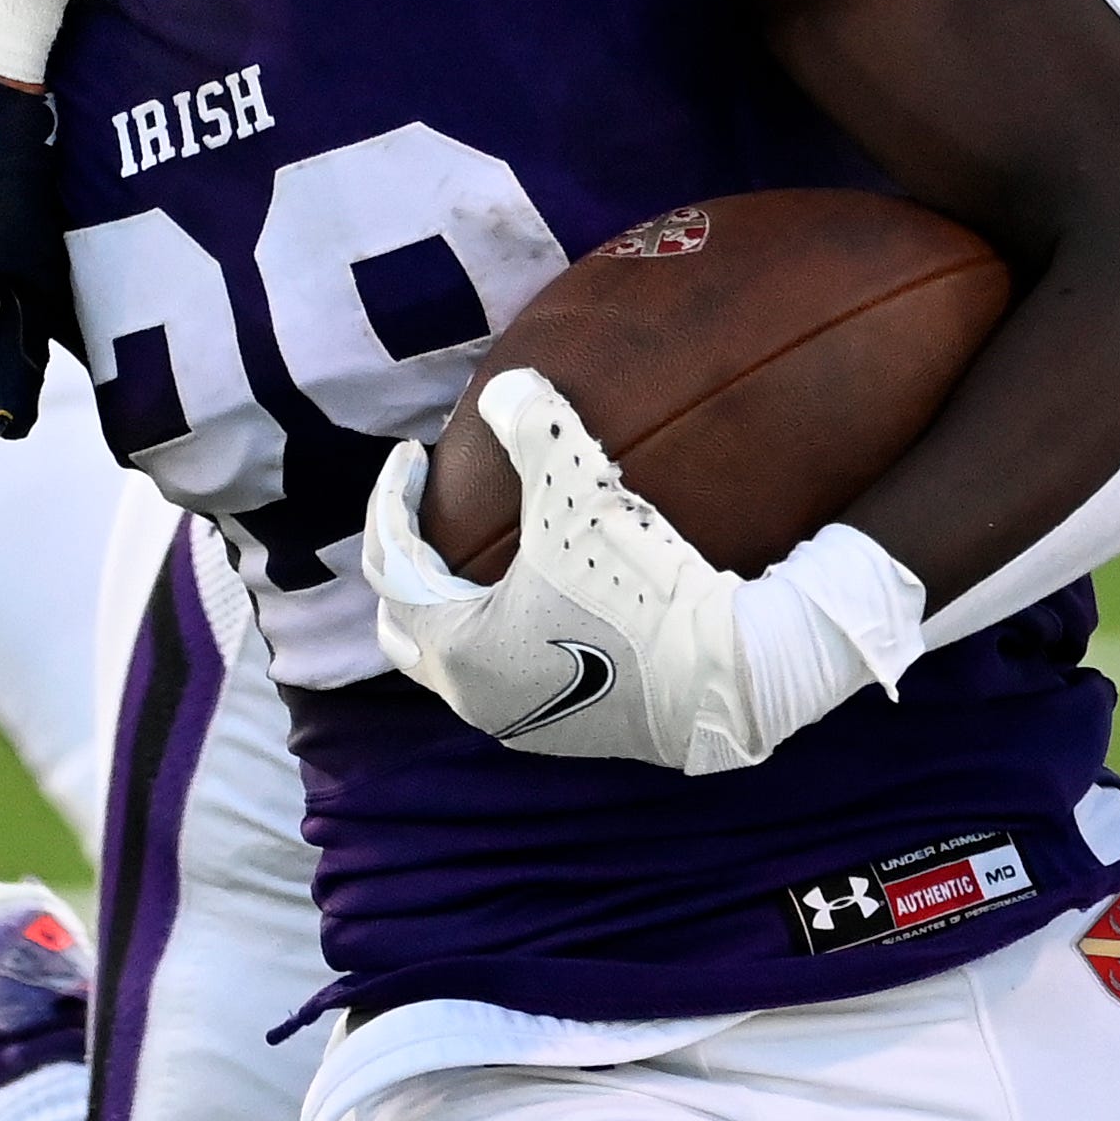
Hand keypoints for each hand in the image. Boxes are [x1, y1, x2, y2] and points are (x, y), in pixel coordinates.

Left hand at [363, 368, 925, 774]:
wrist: (727, 677)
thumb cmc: (640, 589)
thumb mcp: (580, 493)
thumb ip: (533, 429)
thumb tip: (504, 388)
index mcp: (457, 648)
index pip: (392, 565)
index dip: (392, 499)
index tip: (414, 453)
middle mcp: (475, 698)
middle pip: (406, 625)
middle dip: (404, 565)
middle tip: (420, 514)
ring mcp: (520, 722)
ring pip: (455, 657)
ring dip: (452, 601)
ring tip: (473, 550)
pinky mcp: (567, 732)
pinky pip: (504, 674)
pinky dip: (497, 629)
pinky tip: (533, 594)